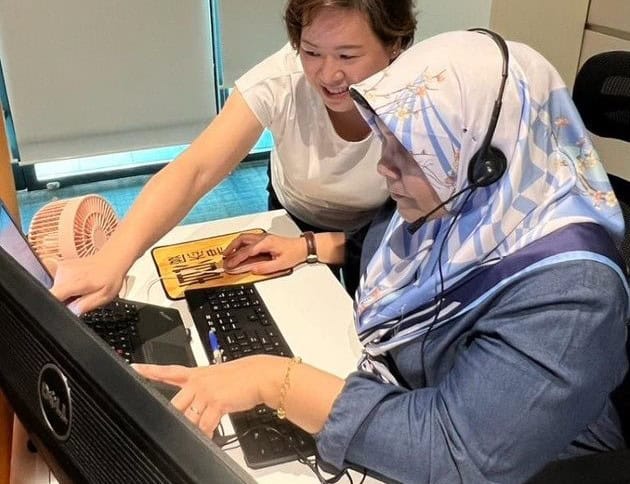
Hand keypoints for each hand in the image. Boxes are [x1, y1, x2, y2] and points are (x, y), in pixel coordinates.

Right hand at [49, 251, 127, 313]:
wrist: (111, 260)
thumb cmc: (110, 278)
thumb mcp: (104, 296)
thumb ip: (85, 306)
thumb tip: (72, 312)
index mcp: (74, 281)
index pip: (52, 296)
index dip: (57, 306)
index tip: (68, 307)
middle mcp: (64, 273)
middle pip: (55, 296)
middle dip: (66, 301)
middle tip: (83, 297)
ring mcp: (61, 268)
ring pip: (58, 290)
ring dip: (68, 294)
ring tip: (83, 290)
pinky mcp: (61, 267)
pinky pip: (60, 283)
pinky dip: (68, 287)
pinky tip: (80, 285)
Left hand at [133, 355, 282, 436]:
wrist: (260, 376)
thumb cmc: (243, 376)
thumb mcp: (219, 376)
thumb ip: (204, 388)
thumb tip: (198, 405)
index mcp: (196, 373)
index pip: (169, 371)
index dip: (150, 370)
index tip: (135, 368)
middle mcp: (198, 382)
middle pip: (174, 402)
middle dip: (174, 416)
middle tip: (171, 424)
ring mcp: (205, 392)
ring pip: (188, 417)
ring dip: (192, 427)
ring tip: (198, 431)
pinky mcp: (216, 402)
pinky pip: (205, 424)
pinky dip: (206, 433)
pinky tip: (207, 436)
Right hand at [222, 233, 306, 273]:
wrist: (303, 247)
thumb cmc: (294, 253)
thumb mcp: (280, 265)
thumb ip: (265, 267)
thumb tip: (253, 269)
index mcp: (266, 243)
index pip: (247, 251)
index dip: (236, 258)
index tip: (229, 264)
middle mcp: (263, 237)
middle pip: (242, 240)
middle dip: (231, 249)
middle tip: (224, 258)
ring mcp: (263, 237)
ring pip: (244, 237)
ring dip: (234, 245)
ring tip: (227, 253)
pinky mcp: (264, 238)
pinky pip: (248, 239)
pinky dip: (240, 244)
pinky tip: (237, 249)